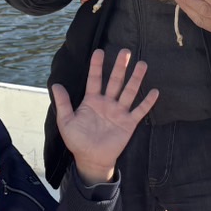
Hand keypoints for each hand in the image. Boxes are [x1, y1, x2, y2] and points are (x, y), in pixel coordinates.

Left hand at [52, 49, 158, 184]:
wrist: (91, 159)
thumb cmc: (77, 141)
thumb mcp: (66, 121)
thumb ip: (63, 103)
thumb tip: (56, 85)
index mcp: (92, 101)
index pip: (95, 79)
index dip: (96, 66)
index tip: (99, 51)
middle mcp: (107, 103)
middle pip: (115, 81)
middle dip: (120, 66)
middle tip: (125, 51)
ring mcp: (119, 112)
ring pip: (129, 91)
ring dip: (136, 79)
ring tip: (142, 64)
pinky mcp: (128, 123)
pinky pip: (139, 110)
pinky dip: (147, 102)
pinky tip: (154, 91)